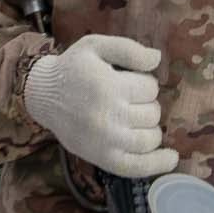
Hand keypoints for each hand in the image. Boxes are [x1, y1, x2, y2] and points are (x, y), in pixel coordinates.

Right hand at [22, 35, 177, 178]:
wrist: (43, 96)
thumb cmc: (72, 68)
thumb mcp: (96, 46)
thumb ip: (128, 49)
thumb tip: (157, 59)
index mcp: (108, 86)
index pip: (150, 88)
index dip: (144, 83)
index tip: (127, 82)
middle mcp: (109, 116)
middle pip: (152, 113)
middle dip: (146, 104)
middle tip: (127, 100)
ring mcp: (106, 141)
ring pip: (150, 138)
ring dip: (150, 128)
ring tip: (135, 120)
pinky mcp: (101, 158)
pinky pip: (136, 166)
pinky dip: (157, 164)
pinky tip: (170, 157)